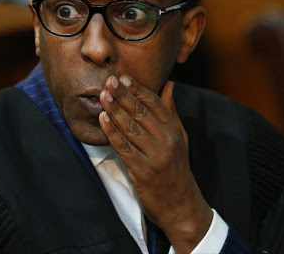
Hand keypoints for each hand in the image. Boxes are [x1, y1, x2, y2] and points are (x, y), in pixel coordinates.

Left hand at [99, 75, 212, 253]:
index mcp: (174, 129)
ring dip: (115, 110)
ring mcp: (155, 155)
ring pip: (131, 127)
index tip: (123, 77)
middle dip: (123, 95)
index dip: (138, 89)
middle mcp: (166, 139)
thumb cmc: (177, 168)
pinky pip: (124, 147)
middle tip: (109, 81)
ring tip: (103, 95)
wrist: (181, 204)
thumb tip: (169, 84)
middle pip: (141, 112)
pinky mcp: (143, 170)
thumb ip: (171, 111)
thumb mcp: (180, 137)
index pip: (155, 103)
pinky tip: (103, 119)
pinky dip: (112, 132)